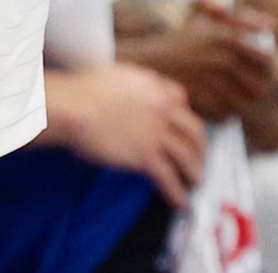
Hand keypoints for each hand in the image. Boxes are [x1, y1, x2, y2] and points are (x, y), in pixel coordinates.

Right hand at [47, 62, 204, 204]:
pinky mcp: (145, 156)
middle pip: (193, 129)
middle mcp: (163, 109)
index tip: (183, 126)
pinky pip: (168, 177)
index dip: (183, 114)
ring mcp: (156, 133)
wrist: (76, 106)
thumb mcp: (117, 74)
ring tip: (197, 182)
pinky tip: (181, 202)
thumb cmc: (85, 89)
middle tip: (201, 157)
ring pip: (187, 154)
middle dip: (201, 145)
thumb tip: (127, 90)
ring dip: (195, 171)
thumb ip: (130, 83)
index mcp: (155, 87)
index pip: (181, 99)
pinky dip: (178, 192)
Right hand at [116, 0, 276, 121]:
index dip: (271, 69)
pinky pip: (227, 116)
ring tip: (240, 98)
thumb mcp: (207, 16)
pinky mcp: (200, 102)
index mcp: (227, 37)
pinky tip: (222, 106)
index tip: (265, 70)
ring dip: (246, 104)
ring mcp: (211, 82)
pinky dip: (228, 114)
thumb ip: (242, 17)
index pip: (267, 60)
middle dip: (261, 89)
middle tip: (256, 88)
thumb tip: (273, 25)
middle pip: (261, 86)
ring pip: (246, 104)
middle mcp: (222, 60)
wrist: (146, 61)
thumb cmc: (180, 38)